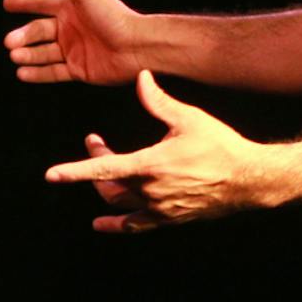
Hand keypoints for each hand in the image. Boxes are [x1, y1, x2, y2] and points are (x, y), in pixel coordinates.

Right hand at [3, 0, 147, 84]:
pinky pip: (53, 72)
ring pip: (43, 53)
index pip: (41, 4)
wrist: (137, 46)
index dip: (24, 3)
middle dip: (22, 36)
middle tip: (8, 42)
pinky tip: (22, 73)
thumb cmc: (113, 15)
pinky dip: (37, 73)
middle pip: (39, 31)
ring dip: (27, 54)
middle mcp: (70, 28)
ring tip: (14, 56)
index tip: (6, 4)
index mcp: (71, 8)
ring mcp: (74, 50)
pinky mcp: (79, 70)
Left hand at [44, 70, 271, 231]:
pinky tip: (101, 224)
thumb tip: (141, 76)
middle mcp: (151, 191)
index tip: (51, 174)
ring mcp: (160, 208)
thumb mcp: (188, 118)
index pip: (103, 168)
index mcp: (150, 166)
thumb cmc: (220, 145)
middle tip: (95, 140)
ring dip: (105, 186)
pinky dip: (117, 224)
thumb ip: (158, 100)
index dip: (75, 170)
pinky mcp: (170, 218)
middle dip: (95, 161)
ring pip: (119, 201)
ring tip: (102, 170)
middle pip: (108, 182)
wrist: (249, 179)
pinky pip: (136, 226)